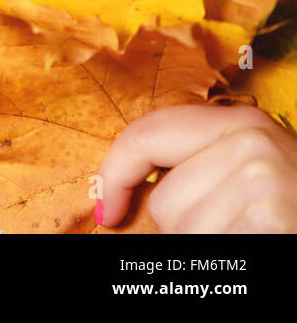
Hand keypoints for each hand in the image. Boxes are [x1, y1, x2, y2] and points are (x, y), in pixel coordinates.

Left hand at [97, 103, 296, 232]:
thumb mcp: (245, 173)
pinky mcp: (272, 216)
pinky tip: (261, 246)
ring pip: (181, 229)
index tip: (106, 211)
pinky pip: (208, 250)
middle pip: (164, 199)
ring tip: (251, 235)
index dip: (114, 175)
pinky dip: (228, 262)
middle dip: (184, 227)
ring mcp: (265, 177)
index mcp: (241, 123)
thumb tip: (111, 195)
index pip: (145, 134)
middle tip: (236, 229)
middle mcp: (253, 139)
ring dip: (208, 248)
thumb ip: (194, 166)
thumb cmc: (289, 212)